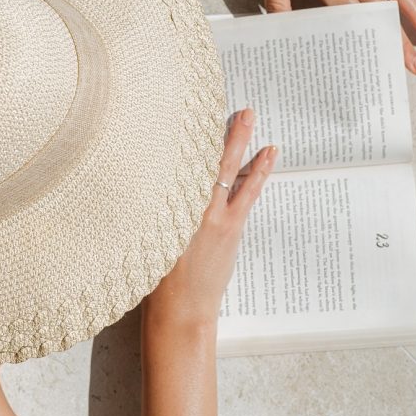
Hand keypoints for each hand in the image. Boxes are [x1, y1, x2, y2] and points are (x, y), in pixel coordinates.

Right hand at [145, 108, 277, 322]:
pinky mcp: (231, 227)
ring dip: (241, 141)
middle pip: (203, 156)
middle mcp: (187, 205)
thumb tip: (155, 184)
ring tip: (251, 116)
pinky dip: (259, 171)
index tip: (187, 110)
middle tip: (229, 103)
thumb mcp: (146, 237)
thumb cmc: (157, 279)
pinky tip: (269, 153)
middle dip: (216, 128)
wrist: (180, 312)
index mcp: (163, 206)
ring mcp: (213, 215)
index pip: (173, 161)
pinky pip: (248, 191)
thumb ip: (153, 210)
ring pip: (228, 169)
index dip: (183, 135)